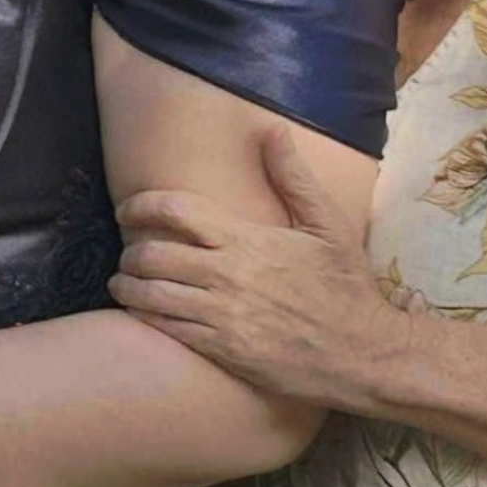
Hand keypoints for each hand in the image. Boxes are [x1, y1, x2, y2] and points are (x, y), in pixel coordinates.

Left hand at [109, 124, 403, 407]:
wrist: (364, 356)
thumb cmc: (345, 288)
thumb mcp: (328, 226)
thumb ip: (293, 178)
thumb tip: (272, 130)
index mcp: (248, 239)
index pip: (177, 210)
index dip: (141, 205)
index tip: (127, 209)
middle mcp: (228, 275)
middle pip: (153, 253)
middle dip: (131, 250)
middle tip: (128, 250)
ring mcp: (222, 316)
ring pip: (151, 295)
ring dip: (127, 285)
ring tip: (122, 282)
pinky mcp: (221, 350)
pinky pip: (166, 329)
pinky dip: (143, 317)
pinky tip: (139, 312)